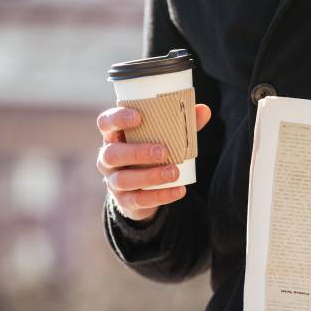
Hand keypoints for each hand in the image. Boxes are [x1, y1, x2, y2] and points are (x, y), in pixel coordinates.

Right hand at [95, 104, 211, 220]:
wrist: (142, 191)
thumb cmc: (151, 154)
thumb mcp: (162, 139)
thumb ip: (181, 125)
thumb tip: (204, 110)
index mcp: (114, 136)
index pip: (105, 123)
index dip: (117, 118)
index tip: (138, 117)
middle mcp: (108, 158)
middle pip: (112, 154)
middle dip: (137, 152)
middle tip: (163, 151)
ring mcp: (113, 181)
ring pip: (124, 179)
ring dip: (150, 176)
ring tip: (174, 172)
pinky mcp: (125, 200)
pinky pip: (138, 200)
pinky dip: (160, 195)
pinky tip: (178, 190)